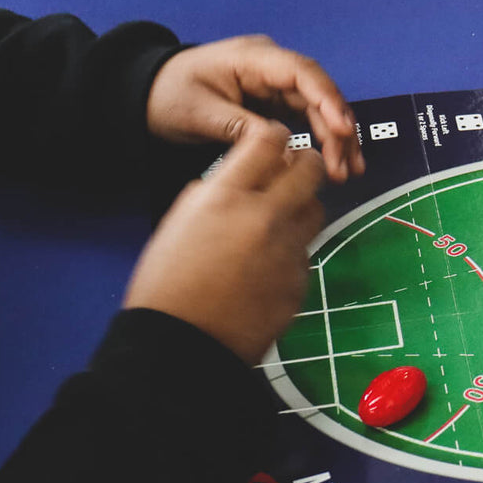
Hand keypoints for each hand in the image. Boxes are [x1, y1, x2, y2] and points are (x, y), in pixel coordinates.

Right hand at [125, 121, 325, 365]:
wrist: (181, 345)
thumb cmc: (166, 284)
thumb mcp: (180, 222)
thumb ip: (216, 193)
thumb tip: (244, 180)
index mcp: (225, 196)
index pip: (268, 139)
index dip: (272, 137)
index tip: (272, 145)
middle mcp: (264, 216)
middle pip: (308, 168)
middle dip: (304, 164)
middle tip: (293, 172)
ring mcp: (288, 250)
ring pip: (316, 210)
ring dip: (302, 207)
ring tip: (279, 222)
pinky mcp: (301, 281)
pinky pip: (306, 254)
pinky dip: (292, 253)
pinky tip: (267, 269)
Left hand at [147, 36, 363, 180]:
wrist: (147, 93)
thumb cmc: (168, 95)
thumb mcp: (200, 113)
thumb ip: (240, 127)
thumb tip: (280, 146)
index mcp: (253, 58)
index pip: (302, 73)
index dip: (327, 100)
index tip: (341, 129)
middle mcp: (271, 66)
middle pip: (317, 93)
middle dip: (337, 129)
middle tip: (346, 166)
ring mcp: (274, 83)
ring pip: (317, 107)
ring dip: (335, 138)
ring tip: (347, 171)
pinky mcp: (273, 100)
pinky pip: (306, 118)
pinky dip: (320, 139)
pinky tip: (334, 161)